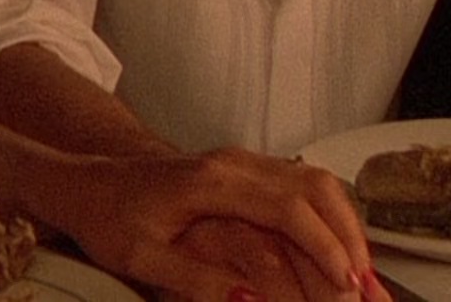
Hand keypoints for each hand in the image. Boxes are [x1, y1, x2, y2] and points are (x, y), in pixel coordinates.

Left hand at [52, 147, 386, 301]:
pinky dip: (326, 216)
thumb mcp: (142, 258)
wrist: (85, 185)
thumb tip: (249, 298)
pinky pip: (298, 186)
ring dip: (343, 224)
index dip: (324, 245)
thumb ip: (195, 278)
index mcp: (210, 180)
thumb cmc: (109, 219)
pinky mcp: (241, 171)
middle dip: (347, 235)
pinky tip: (336, 250)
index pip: (288, 207)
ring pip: (312, 181)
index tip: (347, 281)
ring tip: (360, 271)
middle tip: (364, 284)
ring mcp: (238, 162)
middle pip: (312, 187)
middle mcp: (231, 163)